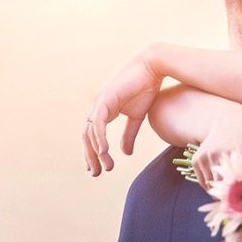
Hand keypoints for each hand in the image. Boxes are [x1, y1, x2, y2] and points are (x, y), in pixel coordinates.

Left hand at [83, 49, 162, 175]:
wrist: (153, 67)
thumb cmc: (146, 88)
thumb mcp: (138, 117)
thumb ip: (129, 134)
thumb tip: (125, 153)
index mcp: (105, 112)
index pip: (93, 136)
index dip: (93, 153)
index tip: (98, 168)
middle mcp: (99, 108)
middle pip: (87, 137)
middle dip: (91, 156)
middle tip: (96, 174)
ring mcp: (100, 103)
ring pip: (91, 133)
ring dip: (97, 152)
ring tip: (106, 167)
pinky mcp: (106, 100)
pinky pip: (98, 123)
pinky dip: (99, 138)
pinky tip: (104, 151)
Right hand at [191, 112, 241, 190]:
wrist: (228, 119)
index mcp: (233, 152)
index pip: (234, 182)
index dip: (240, 193)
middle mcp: (216, 155)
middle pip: (221, 186)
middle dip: (229, 194)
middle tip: (238, 199)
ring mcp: (204, 157)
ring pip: (210, 185)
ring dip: (219, 190)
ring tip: (230, 190)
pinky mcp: (196, 159)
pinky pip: (202, 181)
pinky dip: (210, 185)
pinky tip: (221, 182)